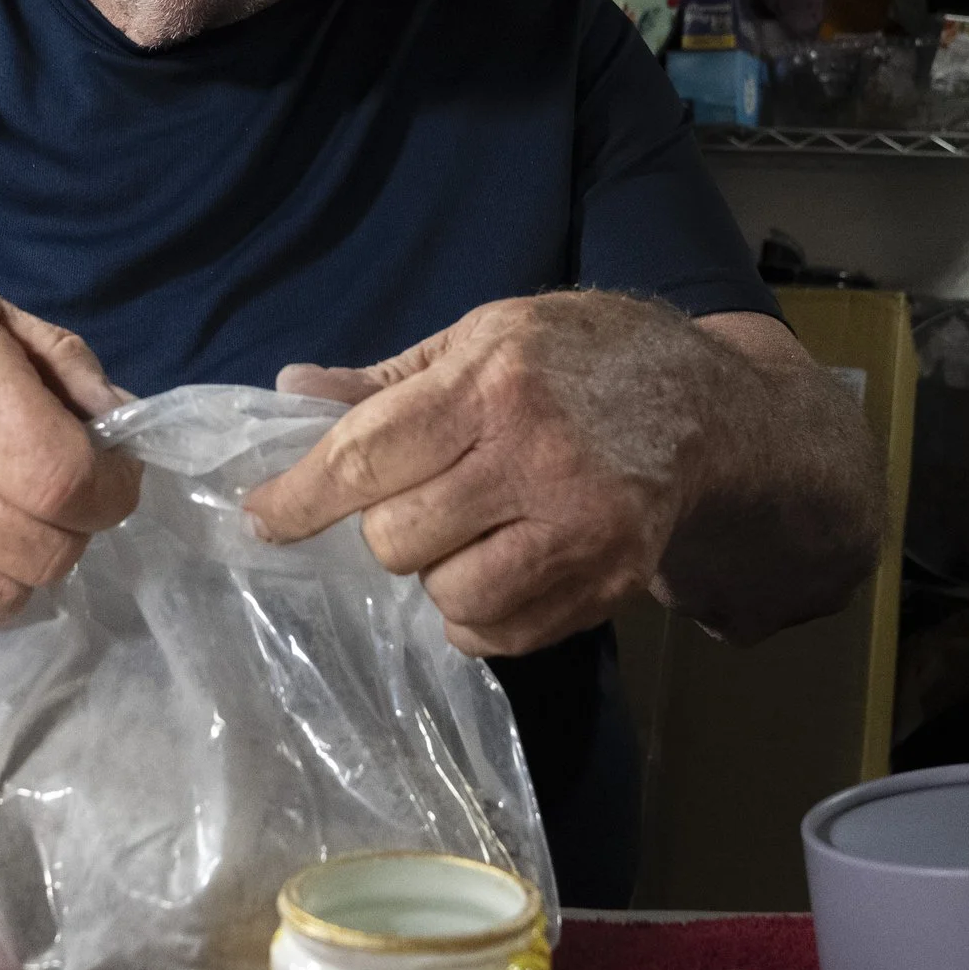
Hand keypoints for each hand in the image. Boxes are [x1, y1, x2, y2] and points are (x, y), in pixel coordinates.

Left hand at [245, 292, 725, 655]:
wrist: (708, 406)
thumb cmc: (582, 358)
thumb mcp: (484, 335)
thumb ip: (386, 380)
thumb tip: (291, 390)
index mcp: (493, 382)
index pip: (366, 456)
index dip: (299, 497)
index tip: (260, 519)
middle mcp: (536, 457)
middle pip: (397, 537)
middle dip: (386, 526)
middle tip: (418, 498)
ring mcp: (582, 527)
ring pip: (446, 596)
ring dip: (435, 574)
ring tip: (465, 534)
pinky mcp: (611, 581)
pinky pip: (501, 634)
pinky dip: (478, 615)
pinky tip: (498, 566)